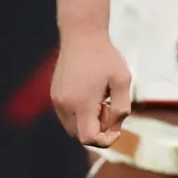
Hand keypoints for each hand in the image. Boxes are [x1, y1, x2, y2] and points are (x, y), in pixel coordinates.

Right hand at [52, 29, 134, 147]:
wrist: (81, 36)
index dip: (106, 140)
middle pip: (80, 136)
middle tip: (110, 107)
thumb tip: (113, 129)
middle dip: (99, 130)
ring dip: (90, 123)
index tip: (118, 129)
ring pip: (73, 128)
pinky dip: (82, 115)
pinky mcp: (54, 96)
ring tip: (102, 100)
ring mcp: (56, 101)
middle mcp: (64, 105)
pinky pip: (68, 116)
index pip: (89, 138)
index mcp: (81, 103)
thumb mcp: (122, 82)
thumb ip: (121, 108)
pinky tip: (92, 96)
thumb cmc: (105, 58)